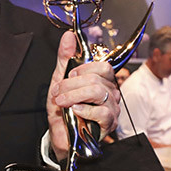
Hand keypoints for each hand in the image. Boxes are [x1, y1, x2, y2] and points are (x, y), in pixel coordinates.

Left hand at [47, 31, 120, 158]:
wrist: (60, 134)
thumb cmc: (63, 109)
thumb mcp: (60, 81)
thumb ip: (65, 59)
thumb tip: (68, 36)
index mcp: (103, 81)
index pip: (103, 66)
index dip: (83, 69)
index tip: (68, 77)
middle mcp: (111, 93)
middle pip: (97, 79)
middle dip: (71, 84)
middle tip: (58, 92)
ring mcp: (112, 109)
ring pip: (98, 92)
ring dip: (74, 96)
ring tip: (62, 102)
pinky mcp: (109, 124)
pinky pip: (101, 111)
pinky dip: (84, 109)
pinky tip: (75, 111)